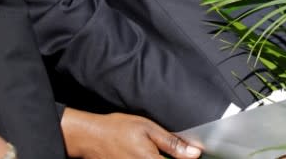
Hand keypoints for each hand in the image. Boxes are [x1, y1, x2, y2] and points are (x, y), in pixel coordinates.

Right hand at [62, 108, 201, 158]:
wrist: (91, 137)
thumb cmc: (117, 129)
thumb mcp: (148, 129)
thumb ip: (172, 143)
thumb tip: (195, 153)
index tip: (191, 155)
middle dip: (173, 158)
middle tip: (166, 149)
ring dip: (162, 158)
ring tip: (156, 151)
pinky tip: (146, 153)